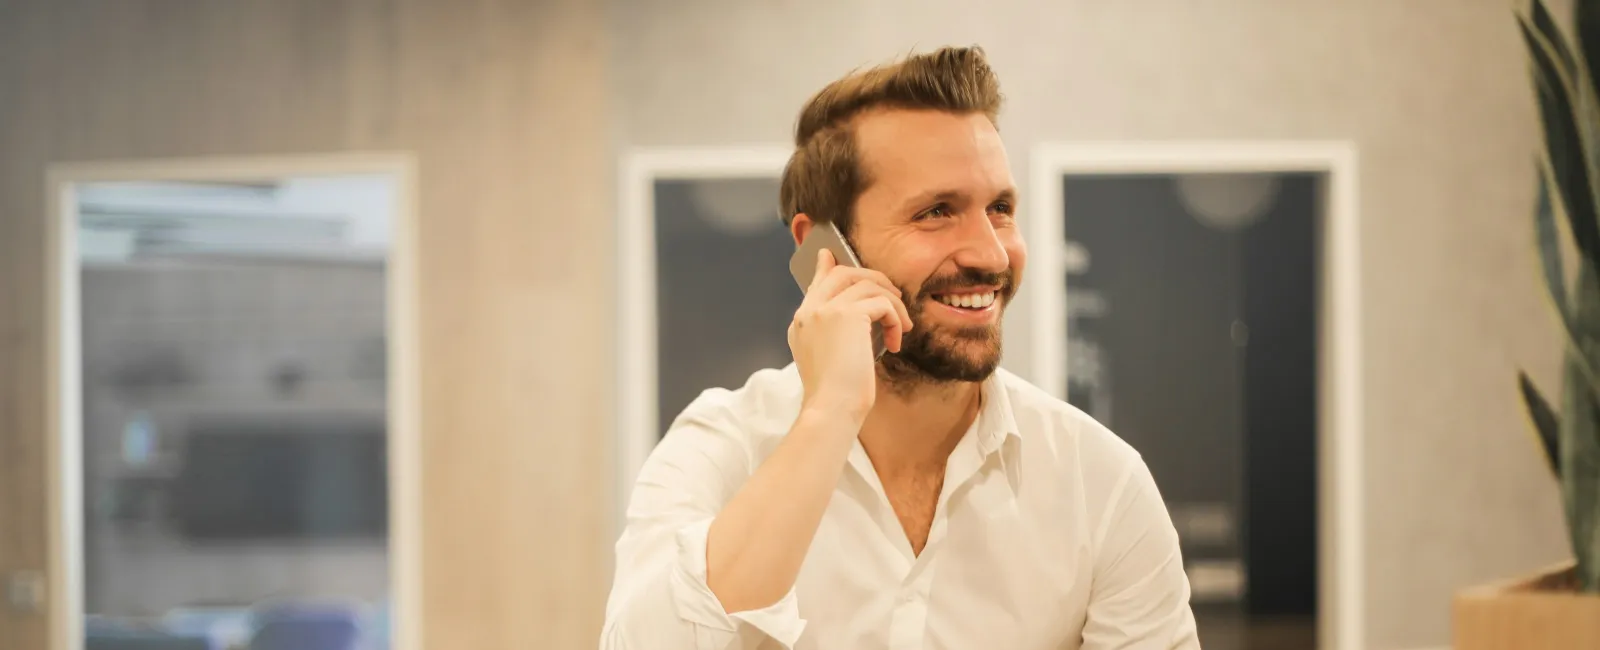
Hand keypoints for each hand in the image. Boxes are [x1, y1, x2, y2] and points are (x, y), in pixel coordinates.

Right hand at [786, 248, 911, 421]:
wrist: (831, 409)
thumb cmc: (835, 395)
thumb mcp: (829, 359)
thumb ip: (835, 333)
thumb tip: (858, 318)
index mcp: (802, 322)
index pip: (816, 283)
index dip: (826, 267)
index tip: (829, 255)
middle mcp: (809, 311)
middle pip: (843, 273)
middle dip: (873, 278)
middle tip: (893, 296)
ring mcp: (825, 310)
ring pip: (867, 284)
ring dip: (892, 303)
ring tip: (900, 327)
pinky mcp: (846, 314)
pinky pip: (881, 302)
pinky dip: (895, 318)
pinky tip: (895, 341)